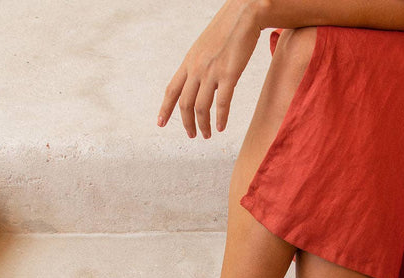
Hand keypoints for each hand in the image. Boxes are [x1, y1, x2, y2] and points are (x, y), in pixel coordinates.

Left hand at [157, 0, 261, 138]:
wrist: (243, 15)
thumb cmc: (226, 32)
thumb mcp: (204, 48)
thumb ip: (198, 66)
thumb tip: (197, 83)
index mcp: (188, 63)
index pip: (171, 90)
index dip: (165, 109)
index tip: (160, 123)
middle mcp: (196, 68)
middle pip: (184, 103)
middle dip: (186, 123)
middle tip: (192, 135)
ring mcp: (211, 72)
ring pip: (200, 106)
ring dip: (202, 125)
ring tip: (206, 135)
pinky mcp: (229, 74)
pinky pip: (222, 102)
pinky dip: (220, 118)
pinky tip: (221, 127)